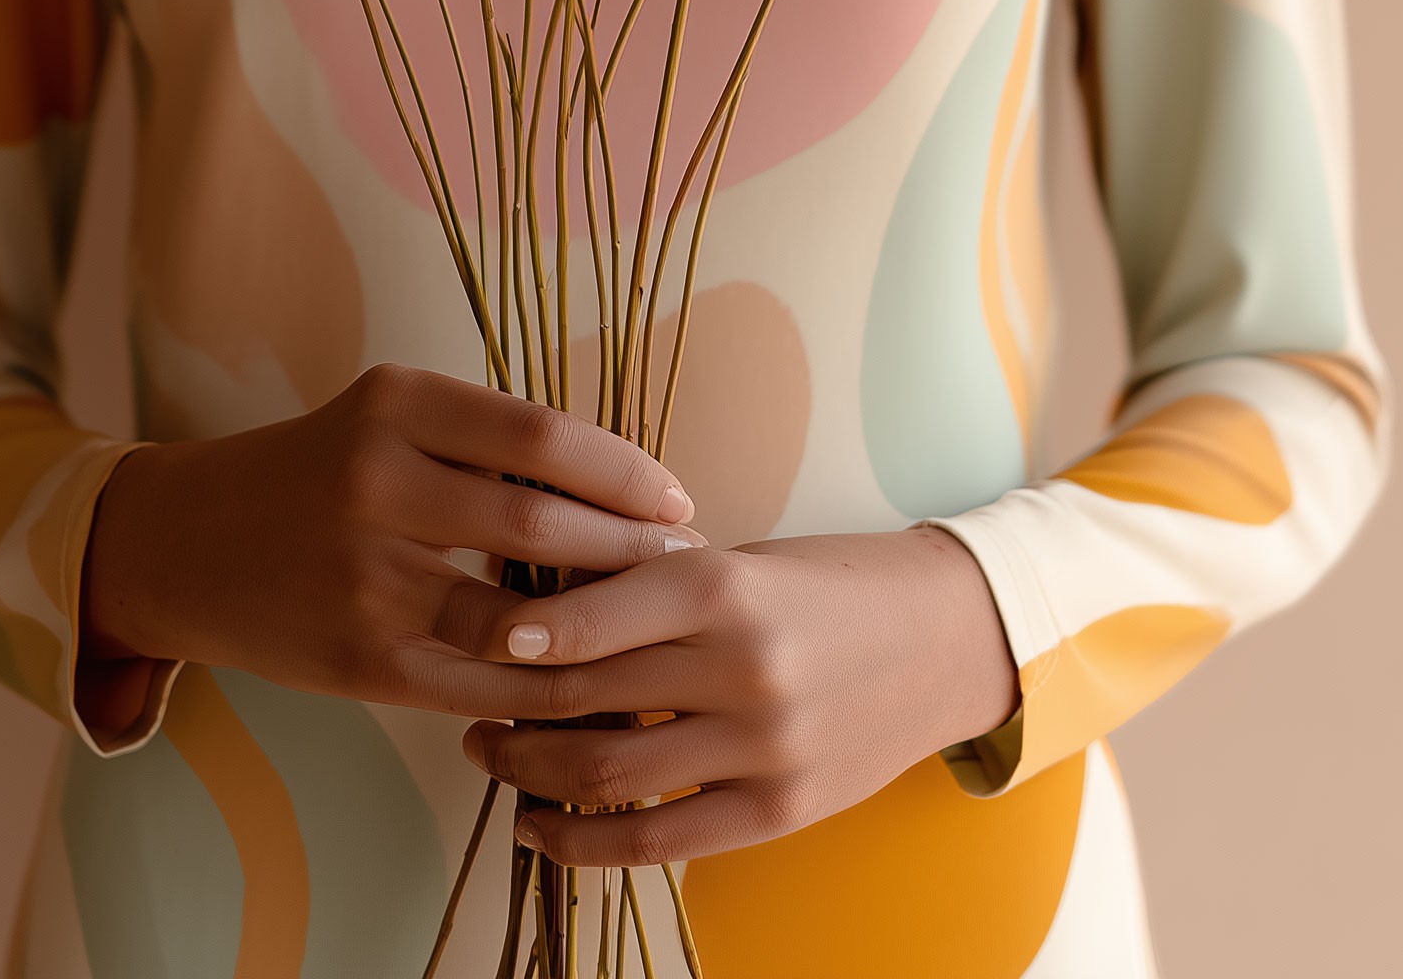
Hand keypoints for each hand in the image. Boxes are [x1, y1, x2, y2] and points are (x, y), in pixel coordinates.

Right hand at [76, 364, 703, 734]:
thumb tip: (621, 489)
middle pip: (539, 521)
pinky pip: (478, 677)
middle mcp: (376, 479)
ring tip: (652, 627)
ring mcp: (364, 575)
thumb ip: (486, 443)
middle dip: (629, 550)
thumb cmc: (315, 471)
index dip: (625, 472)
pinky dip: (542, 681)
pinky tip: (586, 678)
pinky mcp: (358, 657)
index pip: (542, 435)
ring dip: (598, 627)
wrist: (184, 542)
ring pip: (517, 612)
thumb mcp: (388, 418)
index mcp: (397, 403)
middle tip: (687, 563)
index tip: (677, 499)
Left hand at [451, 526, 1020, 865]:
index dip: (512, 633)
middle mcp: (740, 667)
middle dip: (503, 699)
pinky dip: (582, 841)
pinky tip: (539, 826)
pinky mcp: (779, 810)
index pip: (588, 617)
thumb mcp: (740, 560)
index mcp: (724, 586)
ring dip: (527, 770)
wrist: (943, 637)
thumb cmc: (825, 582)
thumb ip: (651, 586)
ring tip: (486, 751)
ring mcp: (762, 746)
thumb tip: (534, 605)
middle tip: (459, 694)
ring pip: (606, 773)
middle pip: (583, 695)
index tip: (466, 635)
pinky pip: (657, 841)